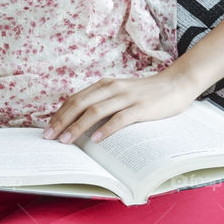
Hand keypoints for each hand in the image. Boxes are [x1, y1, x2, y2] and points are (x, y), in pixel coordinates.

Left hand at [44, 72, 198, 143]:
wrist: (177, 83)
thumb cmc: (145, 93)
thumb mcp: (118, 93)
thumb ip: (101, 102)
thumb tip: (77, 122)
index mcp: (104, 85)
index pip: (74, 99)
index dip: (59, 114)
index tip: (46, 129)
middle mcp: (112, 88)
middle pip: (80, 104)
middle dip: (61, 121)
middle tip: (49, 137)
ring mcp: (127, 97)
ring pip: (96, 111)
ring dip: (78, 126)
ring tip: (66, 140)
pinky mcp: (142, 107)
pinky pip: (120, 118)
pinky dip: (106, 129)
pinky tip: (96, 139)